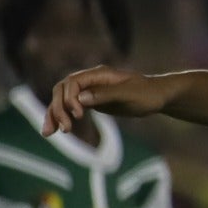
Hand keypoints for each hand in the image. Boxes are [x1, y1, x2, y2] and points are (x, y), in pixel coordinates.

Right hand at [42, 66, 165, 135]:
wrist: (159, 97)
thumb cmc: (148, 94)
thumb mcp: (130, 95)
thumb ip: (105, 95)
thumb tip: (80, 99)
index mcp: (99, 74)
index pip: (72, 82)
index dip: (70, 98)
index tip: (79, 115)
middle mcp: (91, 80)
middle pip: (62, 91)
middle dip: (58, 109)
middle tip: (64, 129)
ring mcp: (90, 90)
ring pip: (63, 100)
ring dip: (54, 114)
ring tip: (49, 133)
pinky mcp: (91, 101)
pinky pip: (71, 108)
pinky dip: (62, 117)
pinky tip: (56, 130)